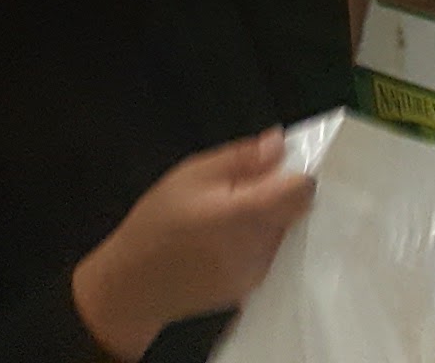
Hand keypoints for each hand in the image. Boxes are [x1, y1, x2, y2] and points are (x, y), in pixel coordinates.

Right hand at [71, 135, 314, 358]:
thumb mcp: (192, 174)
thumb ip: (241, 158)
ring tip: (229, 212)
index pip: (302, 193)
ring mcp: (253, 275)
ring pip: (281, 234)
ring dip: (267, 219)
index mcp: (246, 216)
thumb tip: (279, 143)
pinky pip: (266, 255)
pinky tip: (225, 237)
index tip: (280, 165)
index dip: (298, 173)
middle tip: (243, 187)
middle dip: (278, 195)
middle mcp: (258, 250)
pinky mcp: (245, 291)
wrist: (132, 286)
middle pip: (294, 213)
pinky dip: (255, 241)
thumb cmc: (157, 223)